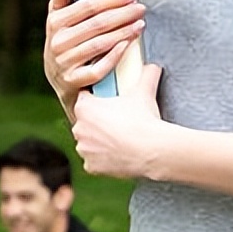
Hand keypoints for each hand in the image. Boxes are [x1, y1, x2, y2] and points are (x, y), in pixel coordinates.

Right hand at [43, 0, 145, 120]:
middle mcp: (56, 42)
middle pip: (96, 24)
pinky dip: (114, 56)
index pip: (87, 6)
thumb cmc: (66, 42)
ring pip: (99, 45)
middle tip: (140, 8)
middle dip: (122, 14)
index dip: (110, 0)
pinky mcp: (72, 82)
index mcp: (54, 21)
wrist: (62, 82)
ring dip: (123, 33)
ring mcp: (63, 63)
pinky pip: (97, 69)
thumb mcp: (59, 18)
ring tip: (140, 24)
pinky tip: (127, 46)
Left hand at [72, 63, 163, 178]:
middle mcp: (78, 128)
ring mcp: (83, 149)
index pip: (84, 98)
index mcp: (84, 107)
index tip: (108, 103)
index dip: (96, 100)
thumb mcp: (144, 92)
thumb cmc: (143, 119)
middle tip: (116, 122)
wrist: (151, 150)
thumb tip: (154, 65)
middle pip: (85, 121)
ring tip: (117, 139)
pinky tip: (116, 154)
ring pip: (88, 142)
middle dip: (97, 122)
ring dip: (98, 141)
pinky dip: (102, 160)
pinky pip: (94, 161)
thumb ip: (147, 74)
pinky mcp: (90, 167)